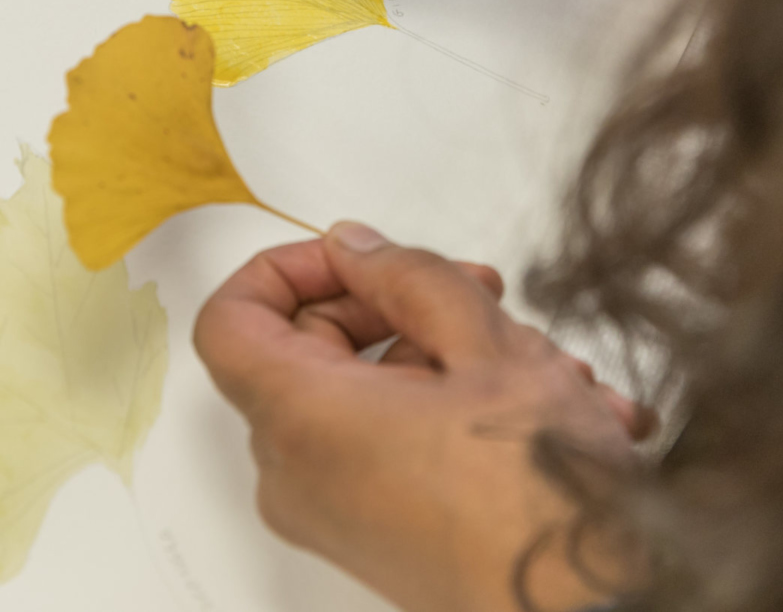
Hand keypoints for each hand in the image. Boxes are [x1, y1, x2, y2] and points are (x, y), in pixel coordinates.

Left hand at [194, 224, 649, 611]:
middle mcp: (301, 474)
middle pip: (312, 350)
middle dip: (404, 308)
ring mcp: (337, 511)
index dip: (287, 268)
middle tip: (481, 294)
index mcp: (302, 420)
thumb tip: (361, 248)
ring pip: (374, 394)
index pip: (231, 318)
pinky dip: (460, 414)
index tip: (355, 254)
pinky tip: (551, 410)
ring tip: (550, 367)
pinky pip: (396, 444)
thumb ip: (411, 277)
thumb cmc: (542, 509)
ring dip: (458, 362)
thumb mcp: (489, 349)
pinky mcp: (378, 533)